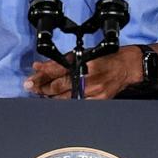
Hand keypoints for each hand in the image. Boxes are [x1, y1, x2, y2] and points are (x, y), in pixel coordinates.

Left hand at [24, 47, 141, 98]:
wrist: (126, 67)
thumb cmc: (105, 58)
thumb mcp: (83, 53)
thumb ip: (62, 61)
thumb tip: (41, 66)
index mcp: (83, 62)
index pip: (56, 70)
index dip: (41, 75)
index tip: (31, 78)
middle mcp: (87, 78)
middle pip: (58, 86)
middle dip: (41, 87)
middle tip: (31, 86)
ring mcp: (93, 91)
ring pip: (64, 98)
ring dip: (50, 96)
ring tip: (41, 92)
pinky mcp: (97, 101)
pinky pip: (75, 104)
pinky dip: (63, 102)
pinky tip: (56, 99)